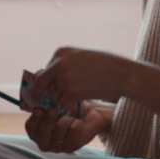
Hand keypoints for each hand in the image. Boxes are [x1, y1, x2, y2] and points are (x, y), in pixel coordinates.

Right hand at [26, 101, 113, 153]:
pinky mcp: (71, 147)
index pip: (30, 128)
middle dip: (47, 121)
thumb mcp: (55, 101)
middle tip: (53, 109)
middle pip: (42, 135)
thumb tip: (27, 104)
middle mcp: (45, 141)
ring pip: (57, 135)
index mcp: (37, 130)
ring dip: (65, 120)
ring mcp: (57, 147)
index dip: (34, 119)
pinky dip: (76, 124)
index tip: (39, 108)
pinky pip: (72, 135)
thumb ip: (42, 102)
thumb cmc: (68, 106)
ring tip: (71, 113)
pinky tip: (79, 121)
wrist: (90, 112)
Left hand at [28, 48, 159, 115]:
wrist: (124, 74)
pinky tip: (77, 105)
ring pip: (54, 94)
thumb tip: (51, 80)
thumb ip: (66, 65)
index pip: (45, 69)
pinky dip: (69, 107)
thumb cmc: (107, 67)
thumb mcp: (83, 58)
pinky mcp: (70, 90)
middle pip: (40, 81)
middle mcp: (59, 62)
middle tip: (36, 103)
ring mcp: (64, 76)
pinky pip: (63, 103)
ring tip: (77, 98)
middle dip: (38, 93)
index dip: (45, 82)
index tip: (42, 92)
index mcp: (61, 51)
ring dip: (62, 99)